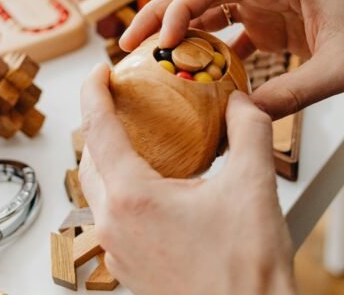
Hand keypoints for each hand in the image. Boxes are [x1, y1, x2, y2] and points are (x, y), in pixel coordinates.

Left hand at [79, 64, 294, 294]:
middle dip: (100, 124)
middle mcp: (115, 225)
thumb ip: (248, 130)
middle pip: (90, 159)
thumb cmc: (246, 272)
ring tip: (138, 143)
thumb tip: (240, 103)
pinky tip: (155, 190)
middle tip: (121, 102)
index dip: (95, 91)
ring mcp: (118, 251)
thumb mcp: (254, 185)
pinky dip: (124, 194)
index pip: (98, 128)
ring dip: (110, 161)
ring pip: (99, 192)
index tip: (100, 71)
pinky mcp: (129, 270)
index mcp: (132, 198)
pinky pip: (114, 220)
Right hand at [120, 0, 343, 118]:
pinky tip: (188, 75)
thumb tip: (242, 118)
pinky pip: (224, 34)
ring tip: (145, 58)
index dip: (180, 9)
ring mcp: (263, 4)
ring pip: (205, 12)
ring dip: (175, 33)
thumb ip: (292, 93)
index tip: (161, 42)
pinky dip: (204, 52)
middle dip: (159, 15)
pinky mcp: (266, 24)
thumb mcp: (339, 70)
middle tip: (126, 43)